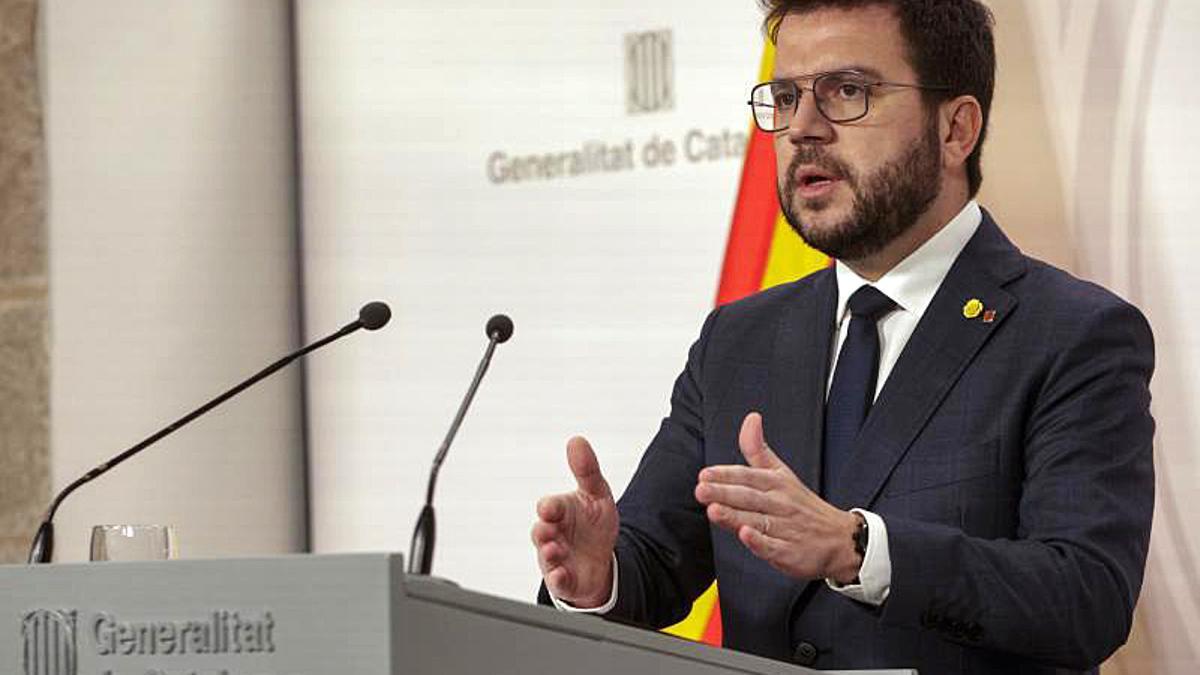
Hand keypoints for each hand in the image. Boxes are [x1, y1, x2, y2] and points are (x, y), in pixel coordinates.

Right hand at [532, 436, 618, 607]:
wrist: (601, 559)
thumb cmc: (593, 524)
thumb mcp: (597, 494)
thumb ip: (587, 469)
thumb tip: (577, 440)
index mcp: (560, 513)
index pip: (548, 507)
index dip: (549, 507)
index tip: (550, 508)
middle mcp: (553, 534)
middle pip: (541, 532)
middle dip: (543, 530)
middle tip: (549, 529)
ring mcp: (556, 558)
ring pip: (546, 556)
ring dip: (549, 553)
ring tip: (555, 550)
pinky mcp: (564, 579)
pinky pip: (557, 581)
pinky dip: (558, 577)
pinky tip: (562, 573)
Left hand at [695, 412, 862, 582]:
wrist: (840, 538)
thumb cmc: (803, 505)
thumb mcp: (782, 473)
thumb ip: (758, 449)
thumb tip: (751, 418)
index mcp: (776, 483)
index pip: (749, 476)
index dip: (726, 475)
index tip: (705, 474)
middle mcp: (780, 504)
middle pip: (749, 497)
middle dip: (724, 493)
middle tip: (701, 489)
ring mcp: (786, 529)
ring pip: (758, 521)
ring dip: (735, 516)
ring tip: (714, 510)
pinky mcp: (790, 552)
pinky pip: (774, 547)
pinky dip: (760, 543)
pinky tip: (745, 535)